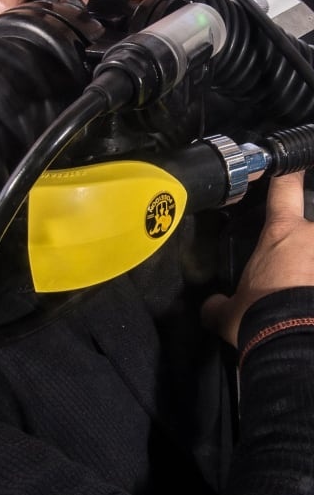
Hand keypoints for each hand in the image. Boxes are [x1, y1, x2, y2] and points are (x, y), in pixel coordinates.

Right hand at [203, 172, 313, 346]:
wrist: (294, 346)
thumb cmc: (259, 317)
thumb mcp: (229, 311)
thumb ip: (219, 304)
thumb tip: (210, 307)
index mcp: (282, 233)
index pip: (285, 188)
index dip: (287, 174)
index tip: (290, 167)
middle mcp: (313, 238)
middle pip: (312, 227)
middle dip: (306, 244)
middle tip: (294, 268)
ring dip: (310, 270)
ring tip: (303, 289)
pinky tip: (310, 307)